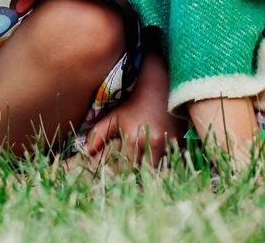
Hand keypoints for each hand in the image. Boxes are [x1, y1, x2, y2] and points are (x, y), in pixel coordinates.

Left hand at [77, 50, 184, 167]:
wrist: (160, 87)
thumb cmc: (133, 103)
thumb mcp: (113, 117)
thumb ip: (96, 135)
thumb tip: (84, 153)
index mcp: (133, 138)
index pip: (124, 169)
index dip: (119, 175)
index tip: (116, 177)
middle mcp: (151, 143)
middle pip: (141, 171)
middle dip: (134, 175)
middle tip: (128, 177)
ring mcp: (167, 142)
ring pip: (157, 168)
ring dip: (149, 172)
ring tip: (142, 171)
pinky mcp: (179, 140)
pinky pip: (170, 160)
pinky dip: (163, 163)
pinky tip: (157, 162)